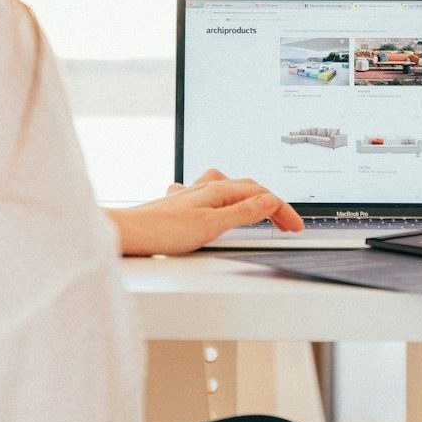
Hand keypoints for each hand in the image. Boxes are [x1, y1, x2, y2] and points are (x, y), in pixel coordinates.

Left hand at [107, 169, 302, 256]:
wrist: (126, 233)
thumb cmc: (162, 231)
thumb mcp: (211, 225)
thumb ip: (243, 213)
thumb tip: (270, 201)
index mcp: (218, 190)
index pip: (261, 195)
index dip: (282, 210)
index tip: (295, 226)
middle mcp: (206, 187)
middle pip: (248, 189)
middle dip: (272, 204)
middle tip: (286, 224)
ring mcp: (193, 195)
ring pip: (229, 188)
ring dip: (250, 197)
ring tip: (260, 209)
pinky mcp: (181, 205)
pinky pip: (210, 194)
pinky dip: (224, 200)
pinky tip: (217, 206)